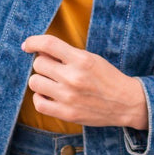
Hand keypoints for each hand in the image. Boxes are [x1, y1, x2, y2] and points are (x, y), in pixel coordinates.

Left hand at [22, 34, 147, 129]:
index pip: (48, 44)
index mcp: (81, 60)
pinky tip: (49, 95)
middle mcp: (73, 77)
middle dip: (43, 64)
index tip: (27, 45)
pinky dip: (40, 98)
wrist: (126, 103)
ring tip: (52, 82)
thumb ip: (67, 54)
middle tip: (53, 68)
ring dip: (40, 80)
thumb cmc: (107, 78)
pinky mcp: (67, 113)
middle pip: (38, 64)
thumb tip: (39, 50)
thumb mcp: (91, 58)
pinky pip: (38, 103)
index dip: (33, 41)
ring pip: (34, 82)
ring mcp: (68, 97)